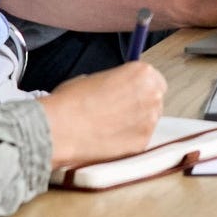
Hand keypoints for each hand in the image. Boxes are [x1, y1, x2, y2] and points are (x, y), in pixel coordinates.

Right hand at [41, 62, 165, 168]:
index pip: (155, 80)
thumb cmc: (71, 100)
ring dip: (136, 123)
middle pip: (155, 100)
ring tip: (111, 127)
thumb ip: (114, 82)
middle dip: (141, 105)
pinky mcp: (142, 143)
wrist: (61, 128)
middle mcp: (152, 95)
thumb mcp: (94, 78)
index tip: (131, 94)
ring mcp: (150, 121)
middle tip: (120, 112)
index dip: (141, 88)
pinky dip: (129, 140)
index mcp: (142, 73)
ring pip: (149, 121)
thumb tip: (114, 89)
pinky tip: (110, 140)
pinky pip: (140, 140)